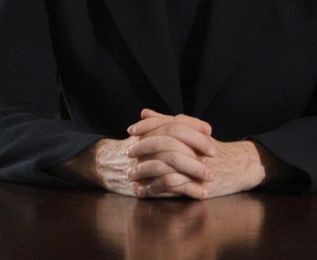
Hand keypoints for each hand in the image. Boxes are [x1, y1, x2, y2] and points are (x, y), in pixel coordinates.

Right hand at [54, 110, 215, 197]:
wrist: (102, 165)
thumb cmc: (130, 150)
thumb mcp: (144, 134)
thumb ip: (164, 126)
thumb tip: (191, 122)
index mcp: (146, 132)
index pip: (173, 123)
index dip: (193, 126)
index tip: (209, 130)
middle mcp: (143, 146)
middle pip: (174, 140)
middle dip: (197, 146)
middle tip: (214, 154)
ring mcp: (142, 165)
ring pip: (171, 162)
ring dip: (194, 170)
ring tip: (210, 178)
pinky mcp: (143, 185)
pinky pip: (168, 186)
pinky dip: (187, 190)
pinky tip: (201, 193)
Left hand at [129, 111, 272, 198]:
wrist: (242, 167)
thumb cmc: (213, 149)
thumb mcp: (193, 132)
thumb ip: (168, 122)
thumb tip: (144, 113)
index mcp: (194, 132)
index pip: (167, 124)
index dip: (148, 126)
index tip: (131, 130)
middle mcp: (196, 148)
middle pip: (165, 143)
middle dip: (143, 148)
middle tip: (127, 153)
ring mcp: (197, 166)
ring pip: (165, 166)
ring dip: (144, 171)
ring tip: (130, 175)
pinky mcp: (197, 185)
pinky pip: (171, 186)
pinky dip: (153, 189)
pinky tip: (142, 190)